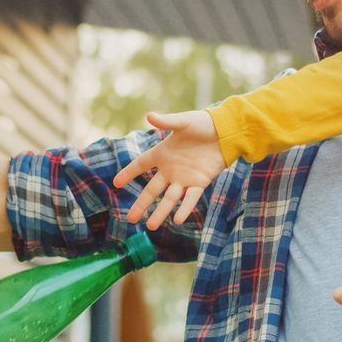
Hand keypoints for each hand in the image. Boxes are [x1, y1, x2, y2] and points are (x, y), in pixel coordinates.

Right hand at [111, 110, 225, 229]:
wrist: (226, 131)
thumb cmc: (203, 123)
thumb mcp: (183, 122)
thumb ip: (166, 121)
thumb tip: (149, 115)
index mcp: (162, 153)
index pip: (141, 164)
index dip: (129, 173)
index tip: (116, 183)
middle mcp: (170, 169)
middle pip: (152, 190)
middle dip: (141, 204)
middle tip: (130, 218)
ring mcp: (184, 178)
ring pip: (169, 199)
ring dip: (160, 212)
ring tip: (150, 226)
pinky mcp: (199, 182)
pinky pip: (190, 198)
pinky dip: (184, 208)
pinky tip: (177, 220)